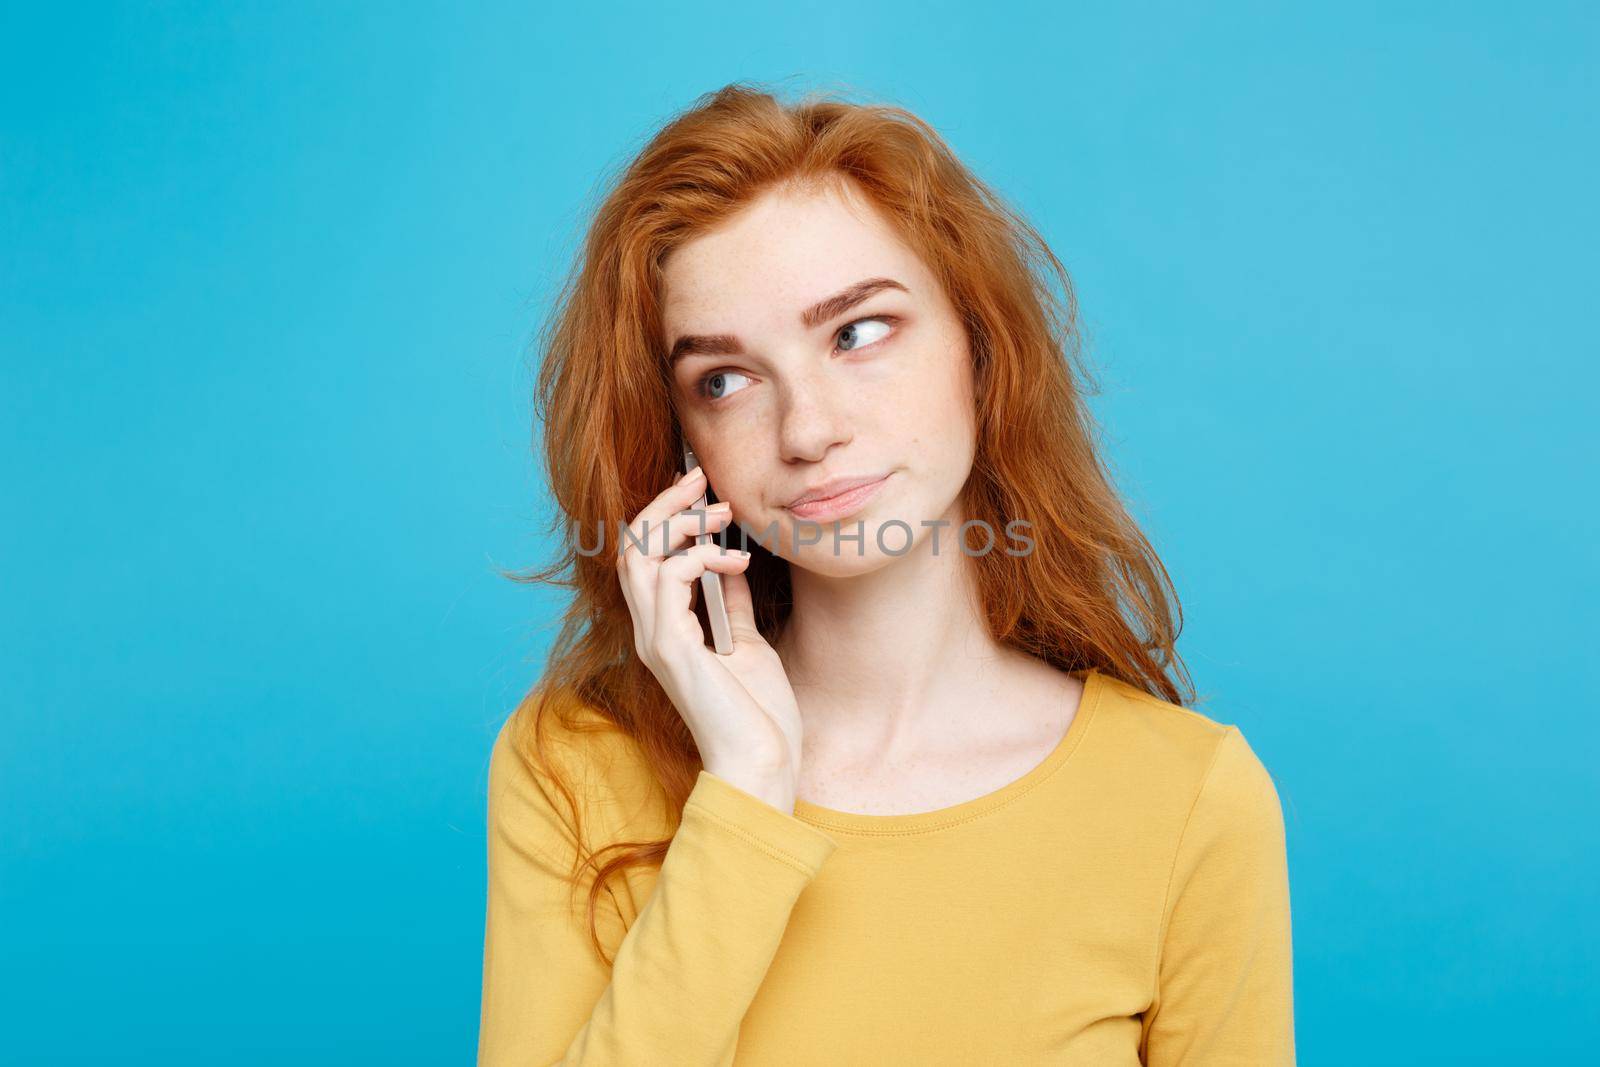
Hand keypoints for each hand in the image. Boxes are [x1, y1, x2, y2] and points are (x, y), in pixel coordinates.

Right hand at [615, 464, 803, 808]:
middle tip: (702, 481)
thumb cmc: (759, 714)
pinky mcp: (671, 648)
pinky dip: (698, 557)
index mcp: (665, 629)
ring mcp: (655, 640)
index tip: (700, 488)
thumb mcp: (747, 643)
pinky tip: (734, 562)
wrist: (763, 762)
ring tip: (722, 514)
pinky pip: (667, 580)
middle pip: (631, 546)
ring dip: (681, 524)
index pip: (643, 558)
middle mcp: (650, 631)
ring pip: (639, 556)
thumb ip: (728, 605)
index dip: (664, 516)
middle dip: (664, 505)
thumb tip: (729, 566)